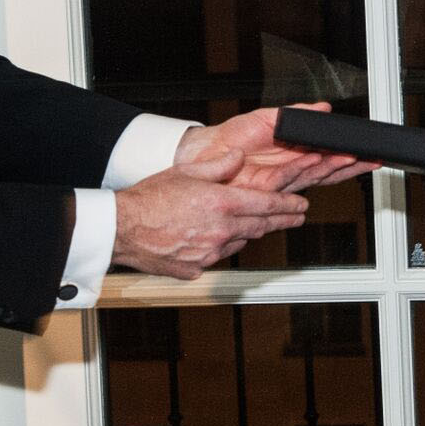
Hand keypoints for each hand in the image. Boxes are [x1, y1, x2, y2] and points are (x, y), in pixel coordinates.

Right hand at [112, 151, 310, 278]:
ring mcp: (210, 252)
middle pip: (261, 226)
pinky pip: (216, 256)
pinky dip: (219, 246)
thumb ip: (219, 165)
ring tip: (257, 224)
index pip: (267, 206)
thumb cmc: (149, 198)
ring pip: (240, 242)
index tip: (302, 206)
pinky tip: (213, 238)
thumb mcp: (187, 171)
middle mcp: (221, 231)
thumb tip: (238, 157)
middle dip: (281, 220)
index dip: (289, 207)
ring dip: (248, 232)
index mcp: (222, 204)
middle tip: (295, 217)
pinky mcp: (196, 268)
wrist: (122, 228)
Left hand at [179, 103, 375, 193]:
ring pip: (315, 176)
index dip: (347, 155)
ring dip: (334, 168)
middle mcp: (292, 169)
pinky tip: (318, 159)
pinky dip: (306, 167)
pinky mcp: (269, 187)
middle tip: (370, 160)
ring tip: (351, 158)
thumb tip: (322, 108)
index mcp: (294, 153)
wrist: (208, 151)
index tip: (365, 151)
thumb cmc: (233, 137)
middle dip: (351, 167)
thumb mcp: (271, 117)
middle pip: (328, 171)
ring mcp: (282, 180)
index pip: (327, 156)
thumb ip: (298, 114)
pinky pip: (291, 176)